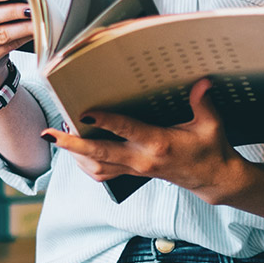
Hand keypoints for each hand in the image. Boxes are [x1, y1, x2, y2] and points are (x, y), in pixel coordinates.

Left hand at [41, 78, 243, 201]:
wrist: (212, 179)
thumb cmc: (210, 149)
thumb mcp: (211, 124)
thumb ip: (203, 102)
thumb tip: (201, 82)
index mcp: (158, 144)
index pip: (126, 131)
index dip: (105, 122)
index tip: (85, 112)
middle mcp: (142, 160)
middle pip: (99, 155)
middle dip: (72, 145)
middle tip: (51, 134)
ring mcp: (135, 170)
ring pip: (96, 167)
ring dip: (75, 155)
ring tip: (58, 137)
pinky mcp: (133, 174)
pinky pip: (103, 174)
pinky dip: (86, 165)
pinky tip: (76, 153)